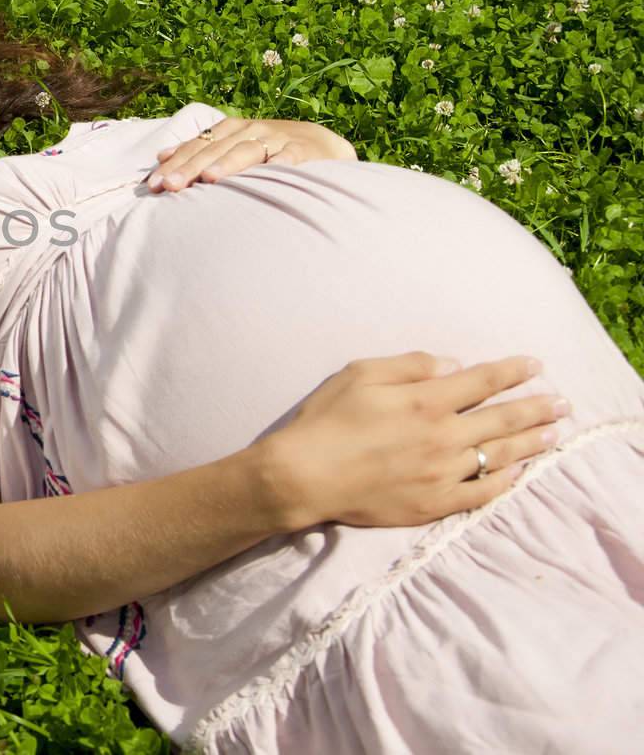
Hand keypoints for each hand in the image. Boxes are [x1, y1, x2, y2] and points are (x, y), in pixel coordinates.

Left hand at [146, 117, 357, 191]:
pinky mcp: (302, 152)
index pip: (196, 146)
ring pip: (246, 151)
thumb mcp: (233, 146)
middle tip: (169, 186)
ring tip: (207, 179)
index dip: (174, 163)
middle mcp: (250, 130)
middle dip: (189, 168)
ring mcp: (276, 139)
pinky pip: (288, 159)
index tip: (152, 184)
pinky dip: (278, 165)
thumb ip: (200, 150)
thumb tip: (160, 156)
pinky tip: (267, 174)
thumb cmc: (269, 150)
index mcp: (230, 129)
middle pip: (214, 149)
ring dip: (226, 164)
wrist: (321, 144)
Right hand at [263, 351, 567, 528]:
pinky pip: (482, 492)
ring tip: (553, 434)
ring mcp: (442, 472)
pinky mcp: (435, 502)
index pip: (483, 381)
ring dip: (531, 443)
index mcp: (425, 400)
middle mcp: (443, 436)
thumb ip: (409, 365)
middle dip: (536, 407)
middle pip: (502, 418)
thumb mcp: (359, 374)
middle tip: (563, 402)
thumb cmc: (326, 420)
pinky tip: (519, 473)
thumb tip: (451, 365)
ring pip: (499, 455)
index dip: (513, 372)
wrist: (304, 475)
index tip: (537, 365)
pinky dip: (505, 481)